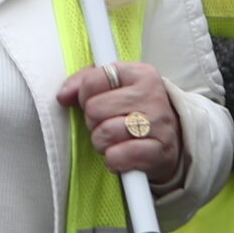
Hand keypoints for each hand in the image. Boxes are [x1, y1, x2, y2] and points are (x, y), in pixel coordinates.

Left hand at [58, 61, 183, 183]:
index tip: (97, 102)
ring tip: (113, 140)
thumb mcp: (113, 86)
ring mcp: (159, 124)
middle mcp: (152, 96)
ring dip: (101, 142)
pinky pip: (117, 155)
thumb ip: (84, 82)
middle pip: (95, 108)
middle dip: (93, 121)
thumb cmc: (133, 109)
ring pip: (104, 133)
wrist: (170, 140)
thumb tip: (63, 96)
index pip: (92, 80)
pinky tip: (120, 155)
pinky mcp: (160, 151)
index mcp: (140, 73)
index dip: (85, 95)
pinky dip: (112, 159)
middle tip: (106, 124)